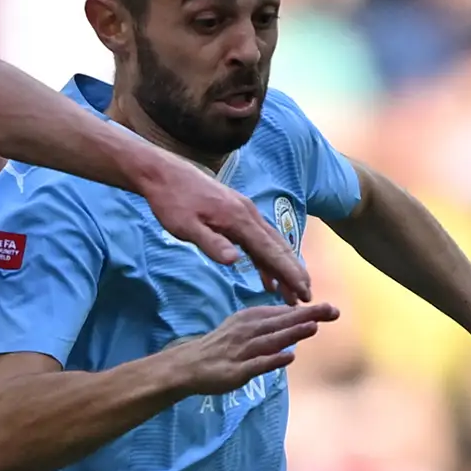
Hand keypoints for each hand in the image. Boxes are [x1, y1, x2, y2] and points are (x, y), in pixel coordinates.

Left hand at [134, 158, 313, 302]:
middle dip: (294, 273)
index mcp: (239, 219)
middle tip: (307, 297)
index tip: (303, 292)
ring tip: (291, 293)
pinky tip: (266, 278)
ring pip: (271, 244)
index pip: (271, 251)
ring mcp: (244, 213)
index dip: (289, 273)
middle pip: (278, 247)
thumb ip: (211, 243)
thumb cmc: (172, 201)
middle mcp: (249, 214)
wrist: (164, 173)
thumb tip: (234, 261)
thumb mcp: (185, 226)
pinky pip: (258, 240)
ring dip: (283, 268)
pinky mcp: (236, 214)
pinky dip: (266, 259)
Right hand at [161, 302, 337, 395]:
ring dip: (292, 333)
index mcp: (250, 319)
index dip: (307, 311)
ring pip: (270, 340)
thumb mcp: (244, 328)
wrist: (188, 365)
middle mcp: (247, 331)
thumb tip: (298, 320)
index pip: (282, 313)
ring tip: (314, 327)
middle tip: (331, 310)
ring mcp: (241, 351)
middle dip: (306, 316)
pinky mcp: (235, 371)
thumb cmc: (221, 346)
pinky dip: (273, 360)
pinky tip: (289, 357)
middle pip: (280, 323)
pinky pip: (256, 365)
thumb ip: (270, 325)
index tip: (331, 308)